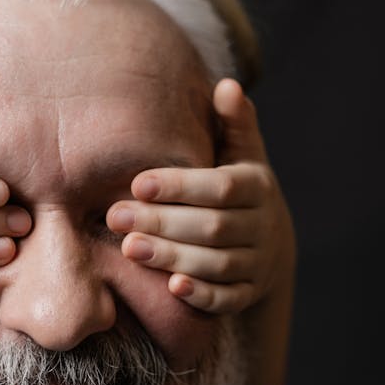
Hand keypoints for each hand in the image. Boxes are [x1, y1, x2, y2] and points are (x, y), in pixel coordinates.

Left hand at [106, 79, 294, 313]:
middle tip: (115, 217)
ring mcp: (257, 263)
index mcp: (257, 186)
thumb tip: (227, 86)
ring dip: (172, 257)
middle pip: (212, 227)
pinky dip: (202, 295)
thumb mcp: (241, 155)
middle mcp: (263, 225)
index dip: (179, 186)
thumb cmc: (237, 189)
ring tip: (129, 248)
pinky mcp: (248, 294)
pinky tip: (171, 288)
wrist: (270, 246)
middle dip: (161, 222)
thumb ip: (233, 123)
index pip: (219, 186)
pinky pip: (227, 299)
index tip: (137, 183)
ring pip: (216, 263)